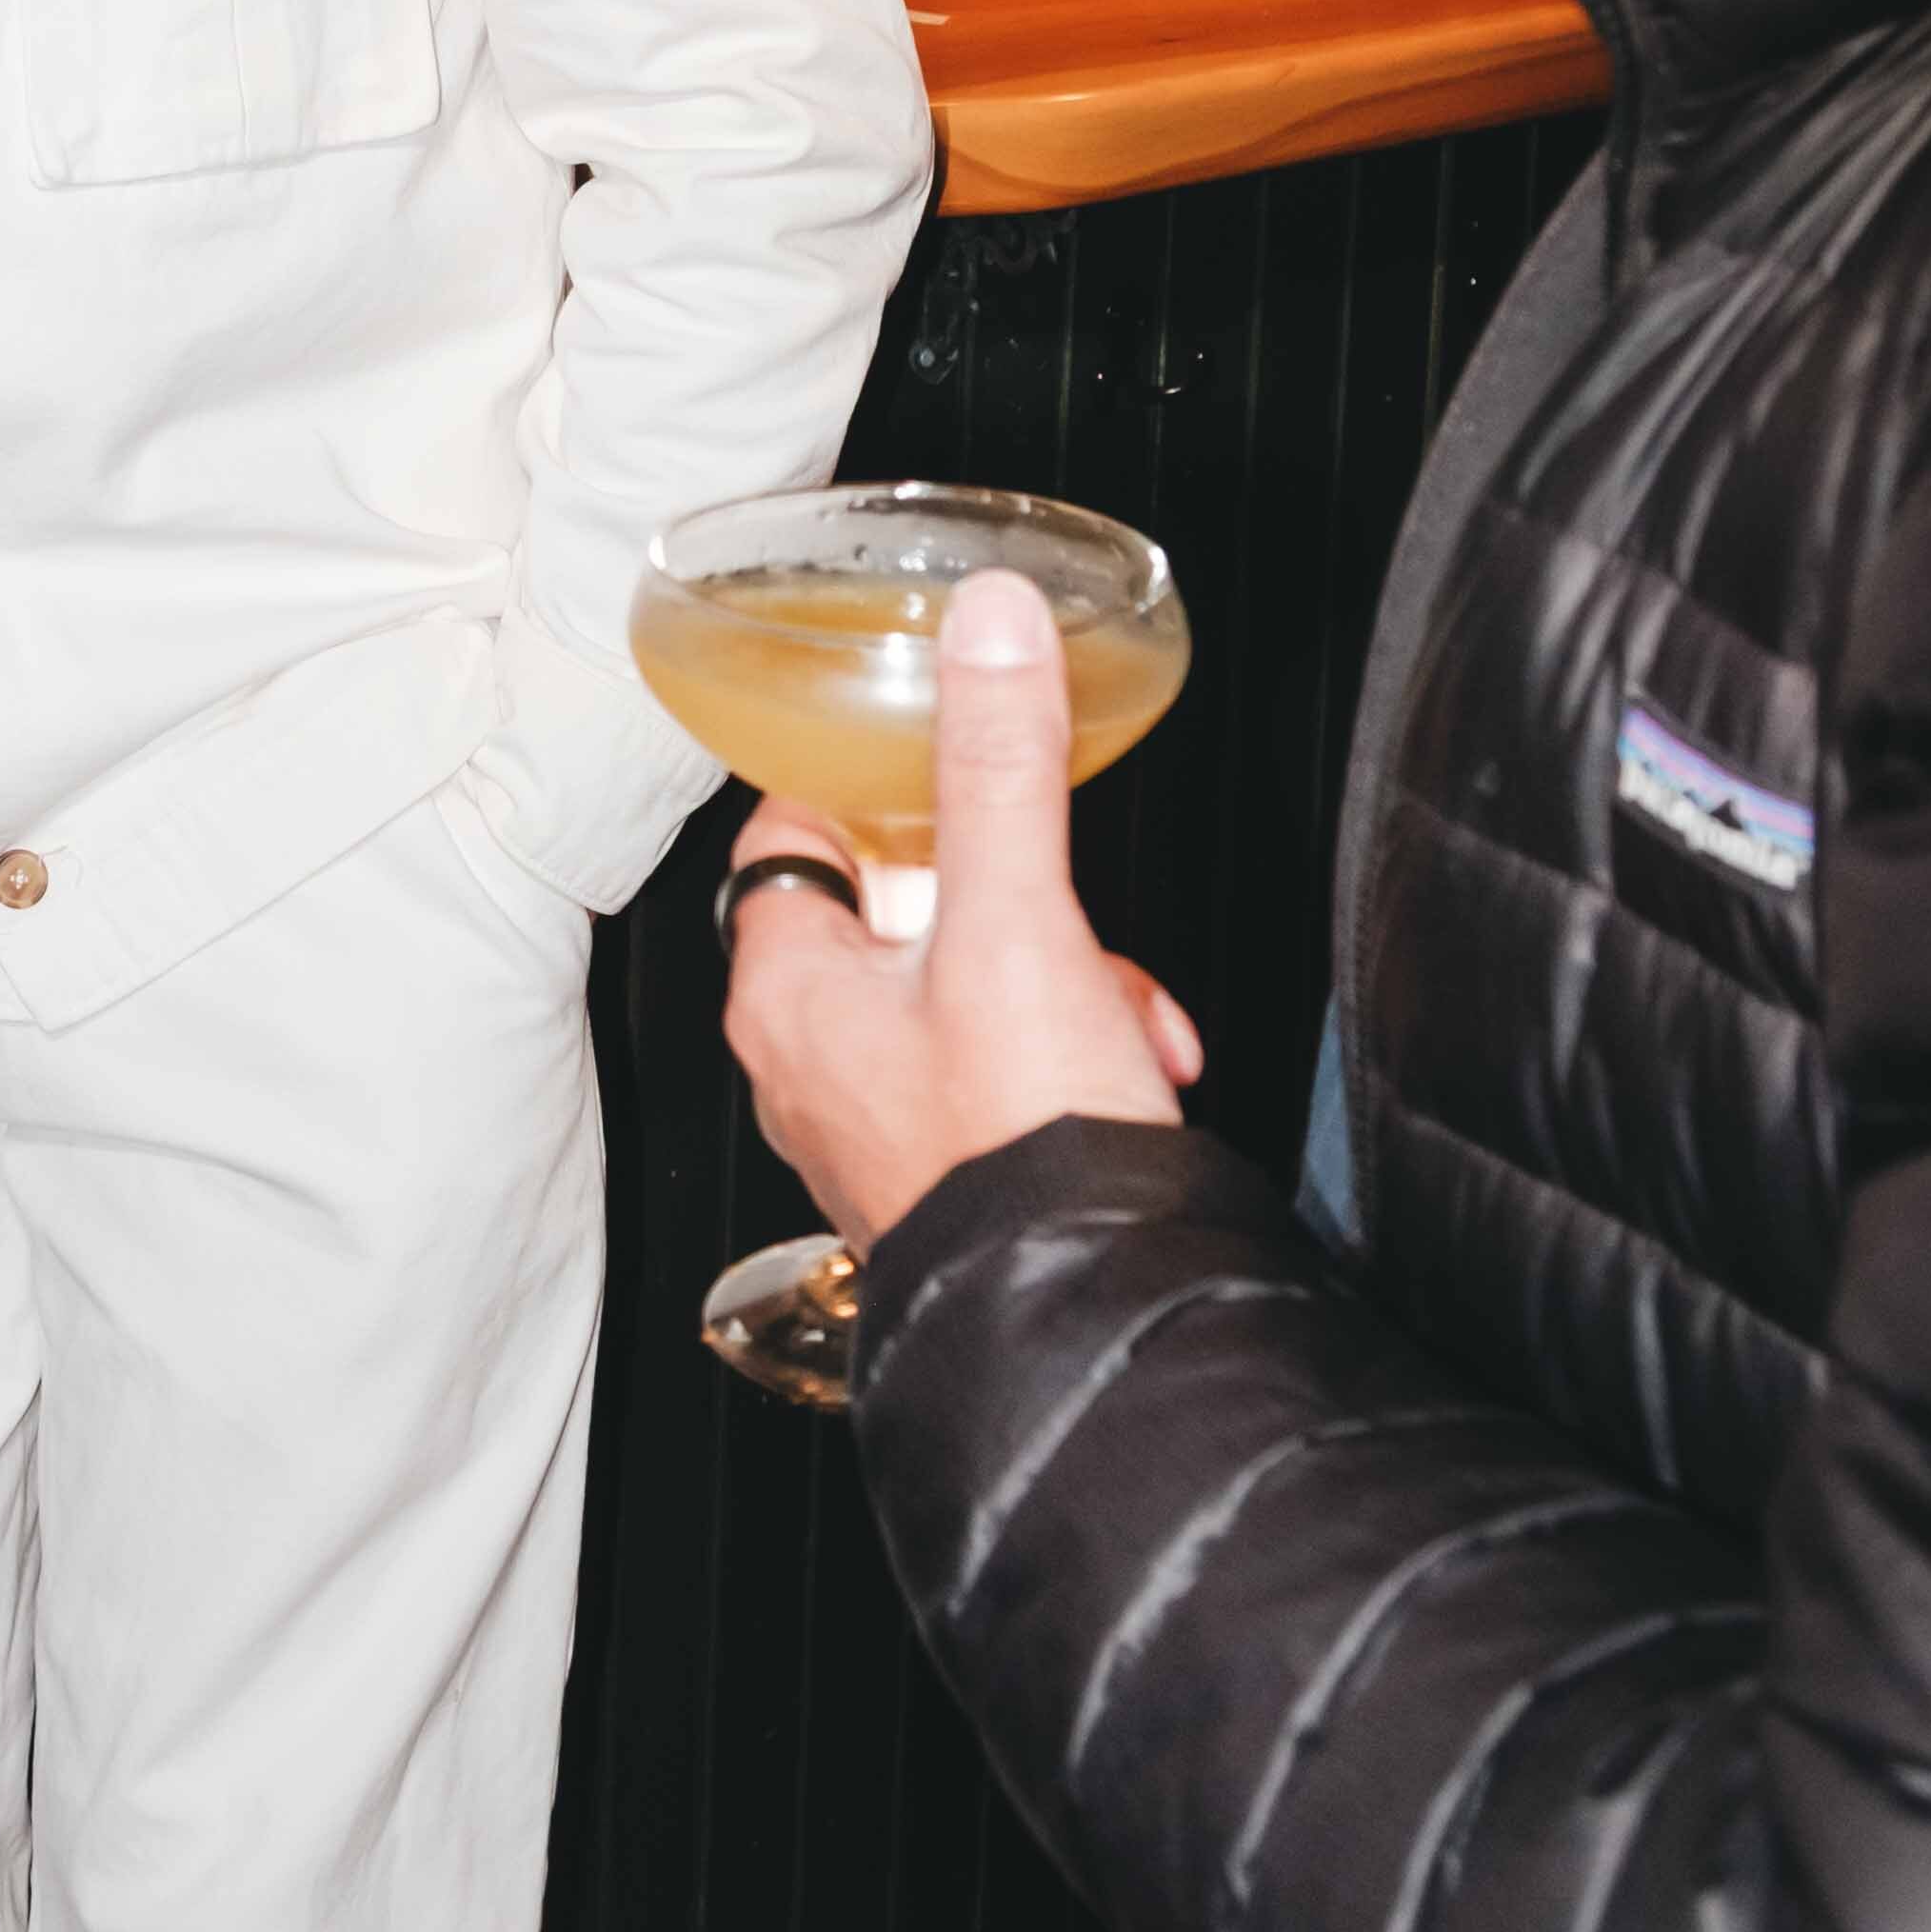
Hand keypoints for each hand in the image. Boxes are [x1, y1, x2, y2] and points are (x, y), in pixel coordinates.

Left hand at [720, 565, 1198, 1257]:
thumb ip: (999, 763)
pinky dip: (1080, 1052)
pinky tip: (1143, 1068)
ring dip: (1070, 978)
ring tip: (1128, 1018)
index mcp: (788, 989)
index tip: (942, 754)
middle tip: (1076, 917)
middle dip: (1016, 896)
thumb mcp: (1015, 916)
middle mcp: (810, 1060)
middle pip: (903, 908)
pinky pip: (1008, 1069)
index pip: (793, 832)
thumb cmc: (1019, 1135)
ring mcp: (878, 1122)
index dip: (869, 783)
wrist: (1085, 1308)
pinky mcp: (949, 1168)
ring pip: (973, 987)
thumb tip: (986, 623)